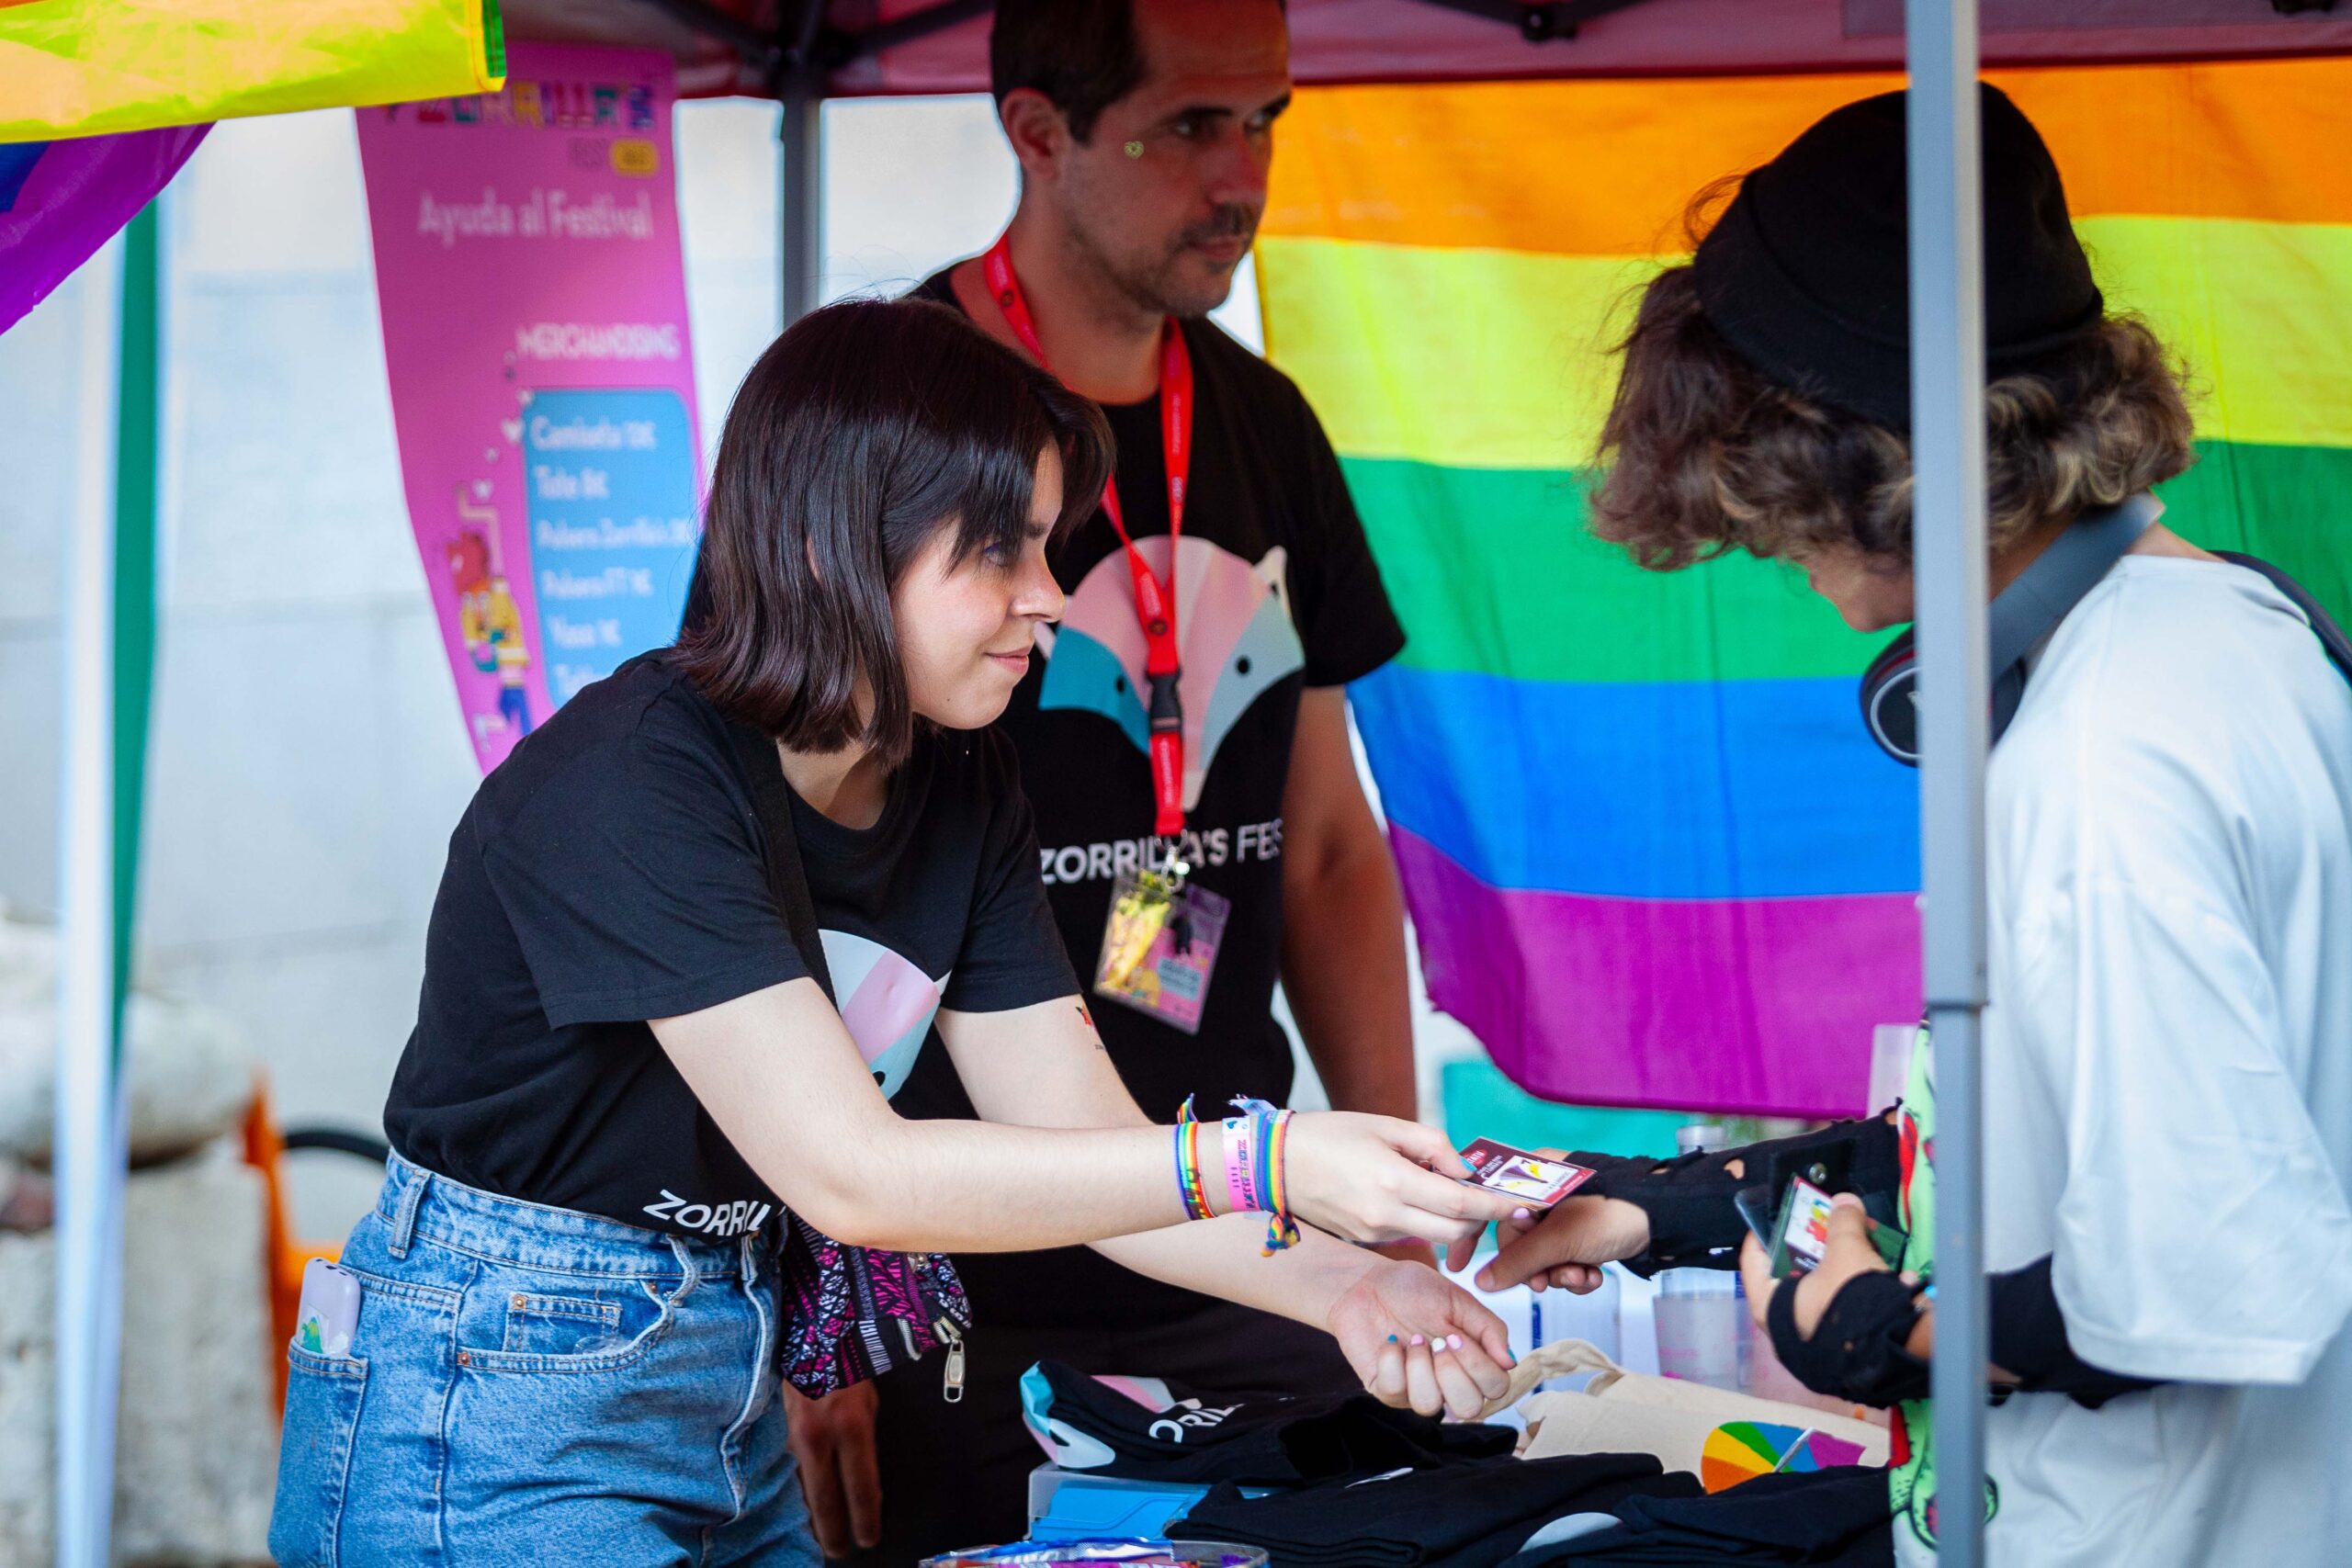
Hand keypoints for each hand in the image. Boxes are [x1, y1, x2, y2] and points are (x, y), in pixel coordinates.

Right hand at [783, 1380, 881, 1557]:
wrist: (810, 1335)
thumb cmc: (848, 1367)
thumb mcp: (869, 1405)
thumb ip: (865, 1445)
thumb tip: (865, 1485)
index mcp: (851, 1427)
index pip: (860, 1487)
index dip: (865, 1518)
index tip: (868, 1538)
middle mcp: (819, 1435)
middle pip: (825, 1500)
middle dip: (833, 1531)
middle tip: (838, 1551)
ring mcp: (792, 1436)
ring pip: (801, 1490)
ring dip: (811, 1516)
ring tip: (819, 1536)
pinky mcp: (776, 1435)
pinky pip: (787, 1473)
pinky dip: (795, 1493)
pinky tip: (798, 1508)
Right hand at [1280, 1112, 1523, 1270]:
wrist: (1275, 1165)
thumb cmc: (1329, 1135)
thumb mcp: (1384, 1125)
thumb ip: (1431, 1145)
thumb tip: (1464, 1169)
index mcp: (1392, 1181)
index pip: (1461, 1203)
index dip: (1496, 1206)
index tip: (1522, 1204)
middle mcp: (1385, 1215)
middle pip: (1454, 1230)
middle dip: (1481, 1218)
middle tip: (1493, 1198)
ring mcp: (1374, 1233)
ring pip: (1434, 1236)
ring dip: (1453, 1219)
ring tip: (1447, 1189)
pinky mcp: (1366, 1239)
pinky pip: (1410, 1234)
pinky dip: (1425, 1219)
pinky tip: (1415, 1196)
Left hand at [1328, 1257, 1516, 1419]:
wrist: (1367, 1282)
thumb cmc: (1414, 1289)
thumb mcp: (1458, 1300)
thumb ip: (1489, 1329)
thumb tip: (1510, 1363)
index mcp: (1471, 1360)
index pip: (1496, 1387)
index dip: (1480, 1367)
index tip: (1456, 1335)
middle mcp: (1448, 1381)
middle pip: (1470, 1408)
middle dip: (1453, 1373)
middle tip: (1438, 1341)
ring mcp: (1416, 1389)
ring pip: (1430, 1406)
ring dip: (1420, 1367)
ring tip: (1412, 1340)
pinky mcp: (1386, 1389)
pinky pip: (1394, 1392)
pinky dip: (1392, 1362)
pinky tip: (1389, 1342)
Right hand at [1476, 1185, 1649, 1295]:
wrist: (1668, 1217)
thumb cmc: (1612, 1213)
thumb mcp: (1560, 1239)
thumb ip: (1518, 1262)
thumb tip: (1483, 1282)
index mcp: (1530, 1175)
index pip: (1487, 1205)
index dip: (1471, 1234)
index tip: (1459, 1264)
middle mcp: (1543, 1191)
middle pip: (1516, 1240)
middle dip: (1534, 1268)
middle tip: (1545, 1283)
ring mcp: (1565, 1212)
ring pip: (1542, 1254)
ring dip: (1558, 1274)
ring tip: (1579, 1277)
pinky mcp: (1584, 1231)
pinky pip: (1564, 1258)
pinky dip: (1576, 1272)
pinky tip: (1592, 1276)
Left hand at [1738, 1192, 1890, 1338]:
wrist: (1896, 1348)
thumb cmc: (1850, 1297)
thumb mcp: (1847, 1250)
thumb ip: (1842, 1222)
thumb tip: (1845, 1202)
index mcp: (1770, 1306)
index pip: (1753, 1262)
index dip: (1763, 1235)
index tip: (1776, 1217)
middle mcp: (1784, 1329)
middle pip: (1791, 1275)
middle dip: (1811, 1249)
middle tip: (1824, 1228)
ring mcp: (1812, 1342)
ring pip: (1820, 1292)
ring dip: (1839, 1268)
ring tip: (1858, 1246)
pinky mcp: (1841, 1349)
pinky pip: (1842, 1310)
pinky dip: (1855, 1291)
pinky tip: (1878, 1274)